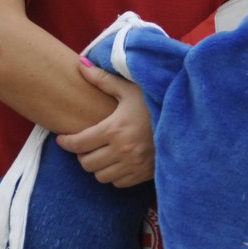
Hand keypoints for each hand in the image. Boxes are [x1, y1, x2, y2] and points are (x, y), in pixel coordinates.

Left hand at [55, 64, 153, 187]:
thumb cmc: (155, 101)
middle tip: (86, 144)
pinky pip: (118, 183)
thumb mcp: (130, 88)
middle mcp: (123, 150)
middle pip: (86, 164)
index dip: (66, 143)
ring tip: (102, 153)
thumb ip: (103, 80)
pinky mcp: (144, 174)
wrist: (185, 118)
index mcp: (115, 129)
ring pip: (100, 176)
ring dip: (98, 166)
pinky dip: (114, 175)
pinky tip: (118, 161)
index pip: (79, 143)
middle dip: (82, 154)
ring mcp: (134, 165)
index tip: (62, 139)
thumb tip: (80, 65)